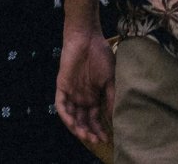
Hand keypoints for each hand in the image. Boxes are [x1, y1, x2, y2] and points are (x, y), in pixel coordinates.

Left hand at [58, 26, 115, 145]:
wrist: (87, 38)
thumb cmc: (101, 55)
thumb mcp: (111, 78)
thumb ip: (111, 97)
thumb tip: (115, 116)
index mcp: (93, 96)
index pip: (95, 118)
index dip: (100, 129)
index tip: (107, 138)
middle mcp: (81, 98)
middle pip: (83, 121)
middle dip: (89, 132)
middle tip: (95, 140)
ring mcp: (71, 93)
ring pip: (72, 117)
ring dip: (77, 128)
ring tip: (85, 136)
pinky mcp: (62, 88)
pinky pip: (61, 106)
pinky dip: (66, 116)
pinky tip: (73, 124)